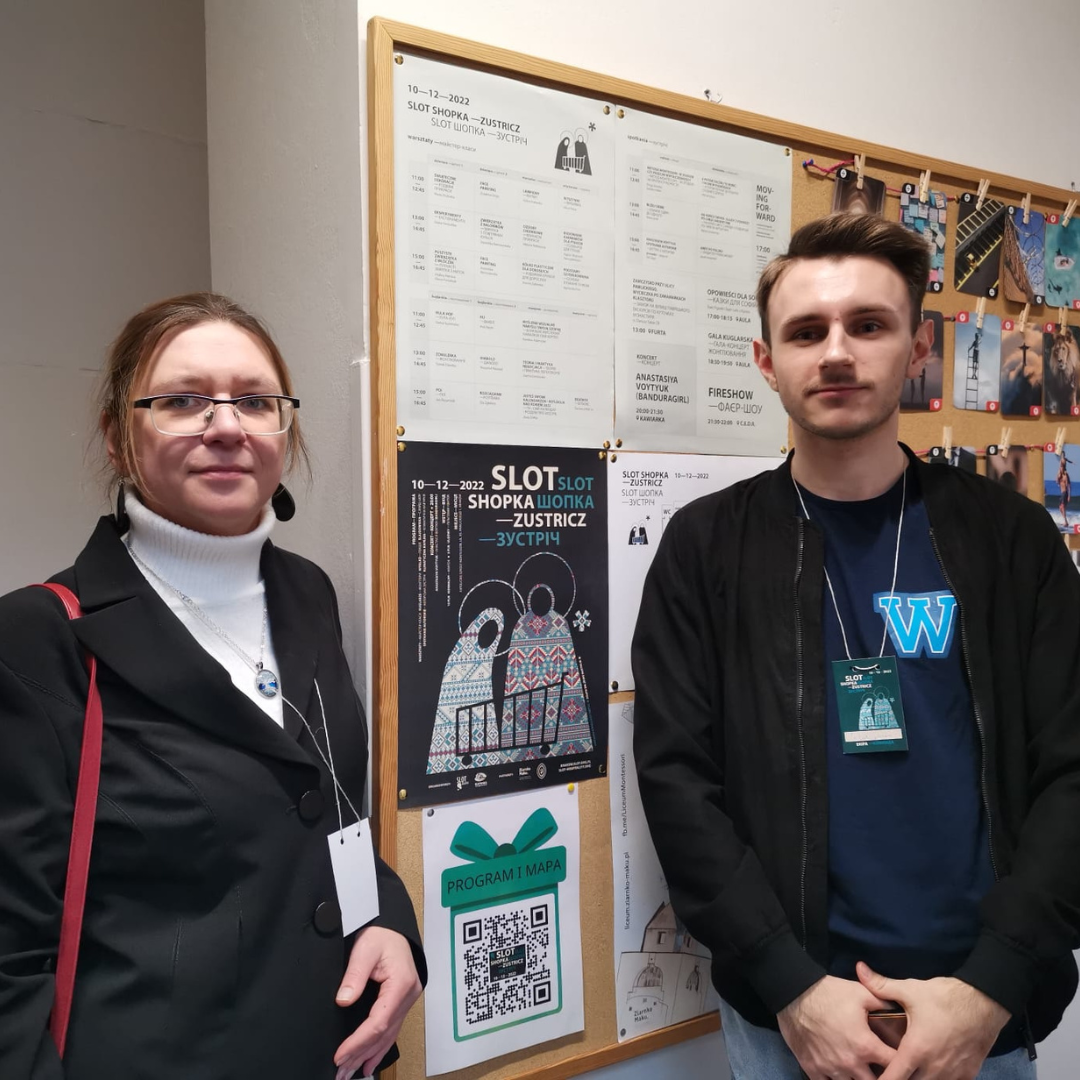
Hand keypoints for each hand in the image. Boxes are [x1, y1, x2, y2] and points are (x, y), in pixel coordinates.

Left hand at [334, 925, 422, 1078]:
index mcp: (401, 983)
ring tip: (352, 1072)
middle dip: (361, 1054)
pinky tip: (371, 1060)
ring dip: (370, 1055)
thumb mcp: (365, 948)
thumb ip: (355, 975)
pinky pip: (392, 1029)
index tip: (340, 1054)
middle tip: (341, 1071)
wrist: (393, 926)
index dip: (359, 1042)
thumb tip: (344, 1000)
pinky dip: (380, 1047)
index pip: (379, 1022)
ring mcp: (407, 999)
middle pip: (384, 1033)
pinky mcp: (402, 1000)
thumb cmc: (382, 933)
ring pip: (389, 1035)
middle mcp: (408, 995)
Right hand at [777, 974, 897, 1078]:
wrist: (794, 993)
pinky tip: (840, 1074)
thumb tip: (900, 1010)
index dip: (901, 1063)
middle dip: (881, 1076)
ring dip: (858, 1079)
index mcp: (865, 1046)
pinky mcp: (813, 1070)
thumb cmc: (829, 993)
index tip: (901, 1059)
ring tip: (860, 1070)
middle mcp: (850, 1064)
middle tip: (880, 1066)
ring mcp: (830, 1069)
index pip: (895, 1065)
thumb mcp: (860, 993)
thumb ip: (883, 1004)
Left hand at [857, 961, 1010, 1079]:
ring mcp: (953, 1074)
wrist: (984, 1002)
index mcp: (916, 1050)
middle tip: (890, 1069)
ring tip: (908, 1070)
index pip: (894, 1079)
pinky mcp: (968, 1074)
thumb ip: (881, 985)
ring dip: (919, 1079)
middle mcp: (934, 1068)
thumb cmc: (944, 997)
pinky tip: (930, 1071)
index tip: (872, 1077)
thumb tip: (859, 969)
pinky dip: (939, 1079)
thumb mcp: (910, 989)